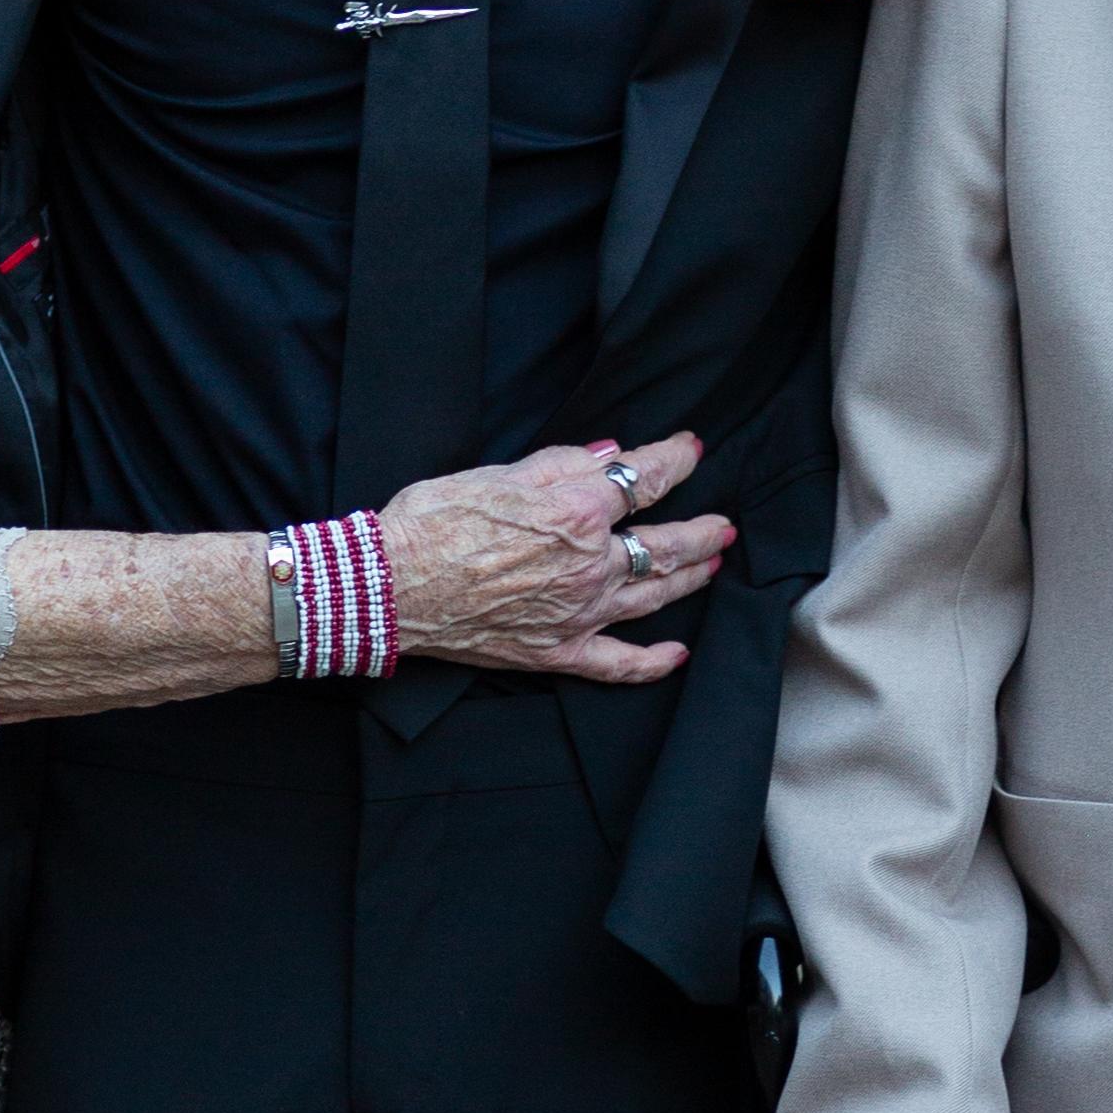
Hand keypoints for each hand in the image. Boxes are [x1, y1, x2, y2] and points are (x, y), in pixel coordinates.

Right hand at [376, 435, 733, 687]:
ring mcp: (578, 613)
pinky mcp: (558, 651)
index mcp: (576, 511)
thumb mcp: (496, 473)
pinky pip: (619, 663)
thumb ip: (560, 463)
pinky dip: (653, 662)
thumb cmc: (432, 522)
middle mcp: (589, 564)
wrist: (389, 587)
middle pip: (666, 545)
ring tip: (712, 566)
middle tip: (724, 524)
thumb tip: (608, 455)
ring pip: (654, 597)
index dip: (675, 460)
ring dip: (691, 579)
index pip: (644, 480)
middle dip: (704, 530)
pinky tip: (677, 654)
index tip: (690, 450)